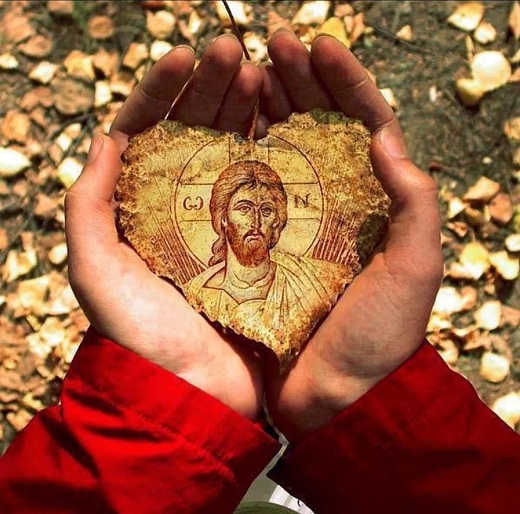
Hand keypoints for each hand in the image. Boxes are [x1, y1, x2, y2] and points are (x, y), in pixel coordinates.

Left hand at [65, 35, 264, 420]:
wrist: (194, 389)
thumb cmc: (141, 334)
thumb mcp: (96, 269)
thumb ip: (89, 205)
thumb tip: (106, 139)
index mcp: (143, 205)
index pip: (151, 131)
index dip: (164, 89)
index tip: (184, 55)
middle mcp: (185, 207)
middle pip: (197, 132)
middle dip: (212, 87)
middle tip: (234, 52)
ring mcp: (227, 221)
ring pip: (236, 150)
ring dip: (245, 110)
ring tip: (260, 74)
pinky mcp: (262, 241)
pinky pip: (267, 187)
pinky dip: (273, 153)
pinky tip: (281, 123)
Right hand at [260, 31, 442, 440]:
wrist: (335, 395)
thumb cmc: (378, 336)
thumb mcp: (414, 269)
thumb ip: (413, 203)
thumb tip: (383, 136)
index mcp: (373, 202)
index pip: (363, 125)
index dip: (344, 81)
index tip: (319, 44)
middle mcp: (333, 204)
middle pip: (317, 128)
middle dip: (298, 81)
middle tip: (272, 44)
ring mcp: (293, 222)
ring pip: (280, 150)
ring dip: (266, 108)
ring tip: (247, 72)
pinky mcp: (260, 244)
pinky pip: (248, 190)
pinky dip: (239, 157)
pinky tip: (226, 129)